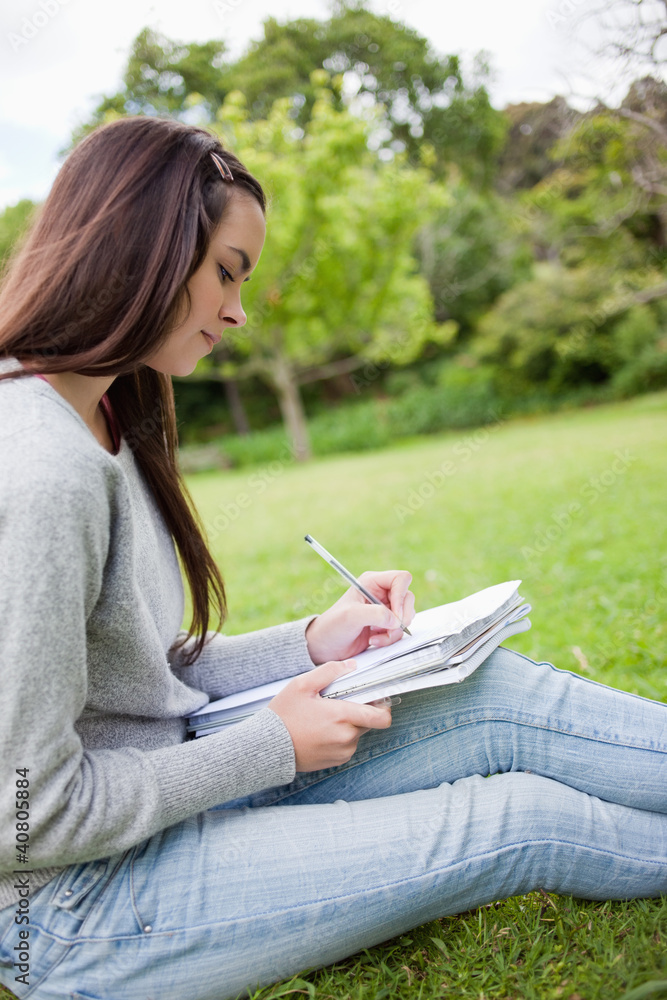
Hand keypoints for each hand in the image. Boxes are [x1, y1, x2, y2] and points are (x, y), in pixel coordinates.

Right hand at [268, 659, 392, 770]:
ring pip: (357, 733)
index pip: (381, 718)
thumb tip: (351, 665)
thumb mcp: (301, 685)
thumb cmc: (283, 716)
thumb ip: (329, 671)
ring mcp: (342, 752)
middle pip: (368, 722)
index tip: (376, 699)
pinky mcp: (336, 761)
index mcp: (342, 717)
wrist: (267, 747)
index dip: (383, 707)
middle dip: (359, 712)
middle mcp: (346, 737)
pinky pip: (347, 745)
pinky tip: (321, 730)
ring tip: (325, 718)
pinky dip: (340, 737)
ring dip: (348, 725)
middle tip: (339, 704)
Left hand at [305, 569, 414, 664]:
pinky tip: (374, 640)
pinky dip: (391, 638)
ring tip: (376, 637)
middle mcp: (380, 593)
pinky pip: (400, 630)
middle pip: (408, 597)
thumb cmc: (332, 626)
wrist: (326, 647)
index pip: (400, 579)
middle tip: (391, 628)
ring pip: (406, 616)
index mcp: (372, 582)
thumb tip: (396, 620)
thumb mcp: (351, 616)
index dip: (402, 595)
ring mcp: (384, 610)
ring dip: (395, 631)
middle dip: (402, 616)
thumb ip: (375, 614)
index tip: (396, 614)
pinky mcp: (385, 625)